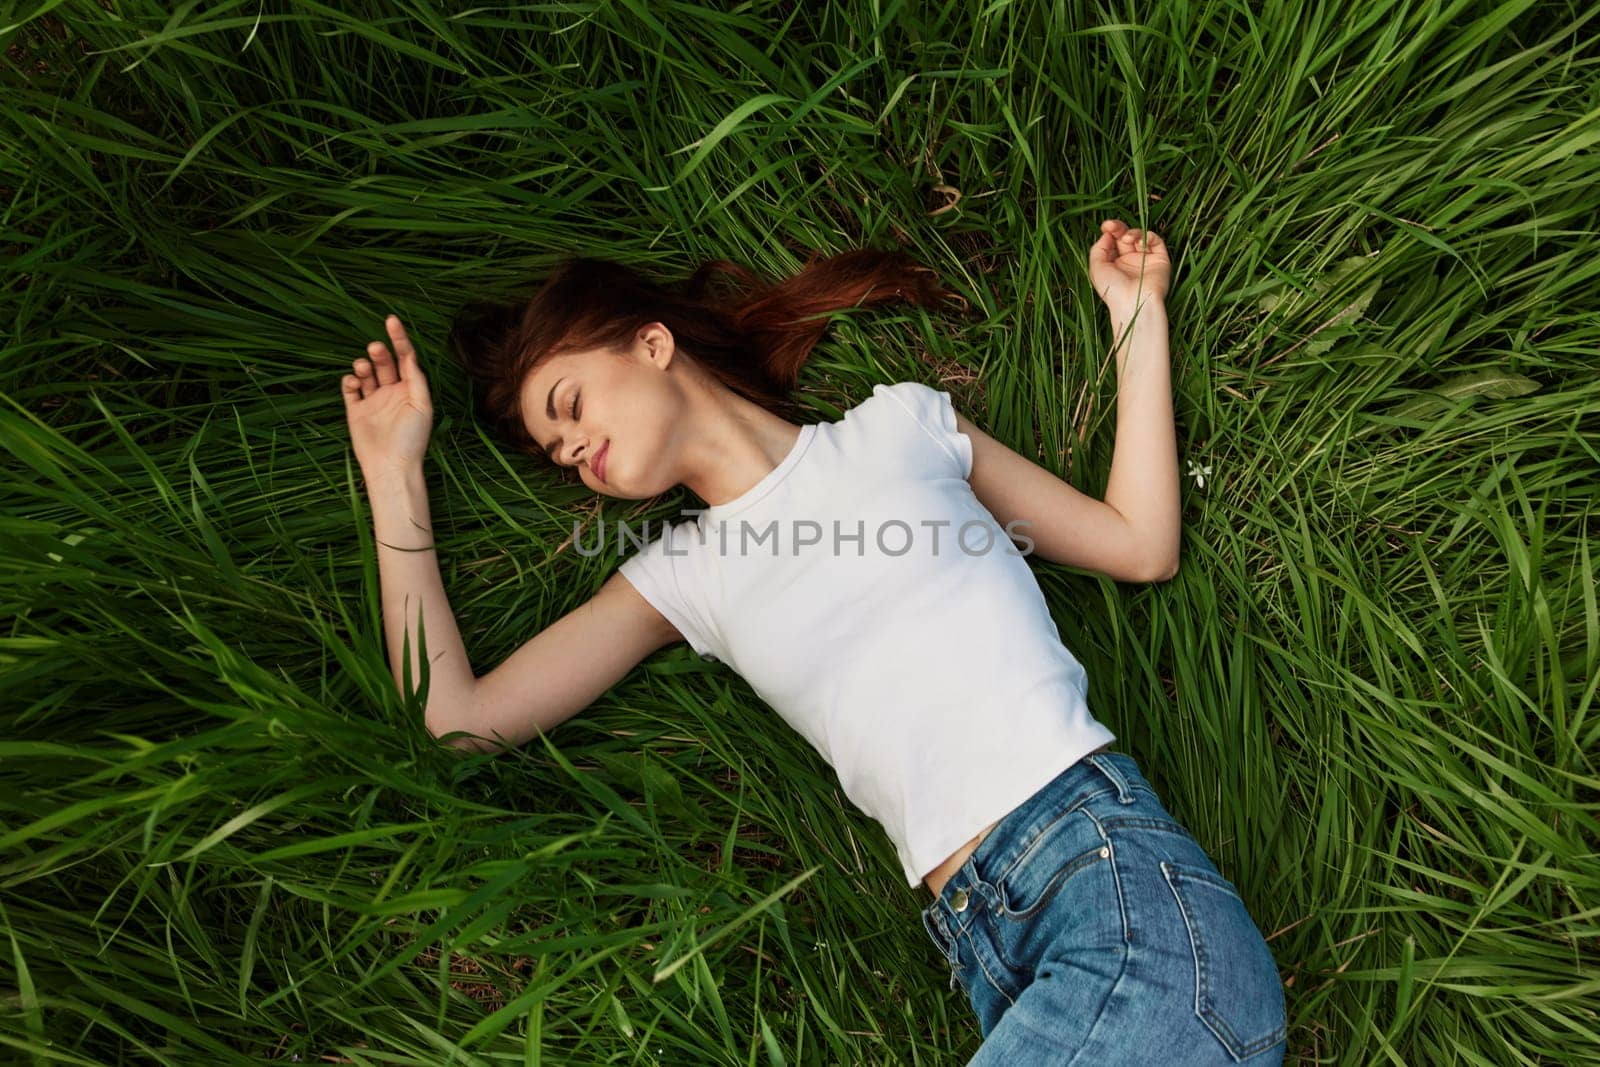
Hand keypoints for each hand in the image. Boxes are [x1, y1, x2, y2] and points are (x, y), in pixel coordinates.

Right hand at [341, 315, 433, 478]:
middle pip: (384, 363)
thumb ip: (416, 379)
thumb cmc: (412, 438)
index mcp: (411, 389)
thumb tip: (410, 355)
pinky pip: (350, 389)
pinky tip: (354, 382)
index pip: (405, 357)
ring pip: (366, 373)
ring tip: (363, 368)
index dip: (399, 338)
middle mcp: (392, 392)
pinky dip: (350, 381)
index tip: (391, 320)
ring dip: (364, 365)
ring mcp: (373, 401)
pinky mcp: (356, 411)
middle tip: (375, 348)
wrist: (391, 466)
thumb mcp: (422, 406)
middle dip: (379, 352)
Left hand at [1088, 219, 1170, 310]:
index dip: (1110, 231)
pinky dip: (1147, 236)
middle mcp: (1129, 261)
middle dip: (1119, 228)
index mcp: (1114, 264)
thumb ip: (1098, 248)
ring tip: (1127, 238)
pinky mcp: (1160, 259)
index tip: (1106, 226)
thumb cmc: (1113, 290)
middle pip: (1125, 236)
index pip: (1113, 241)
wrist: (1134, 303)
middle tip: (1112, 226)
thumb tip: (1107, 233)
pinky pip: (1155, 241)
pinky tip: (1139, 242)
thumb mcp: (1096, 268)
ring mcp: (1145, 260)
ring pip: (1140, 236)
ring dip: (1132, 232)